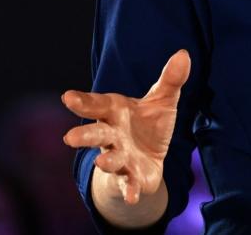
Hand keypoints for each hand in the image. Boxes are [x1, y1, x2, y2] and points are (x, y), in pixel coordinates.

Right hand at [61, 49, 190, 204]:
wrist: (150, 158)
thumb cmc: (149, 124)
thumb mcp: (162, 100)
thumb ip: (170, 80)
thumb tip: (184, 54)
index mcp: (115, 112)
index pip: (97, 105)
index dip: (82, 102)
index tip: (67, 97)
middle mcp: (112, 136)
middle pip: (96, 135)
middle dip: (84, 136)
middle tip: (70, 138)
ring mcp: (119, 157)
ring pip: (109, 160)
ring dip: (106, 161)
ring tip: (102, 161)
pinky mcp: (130, 177)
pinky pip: (128, 184)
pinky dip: (129, 190)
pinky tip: (133, 197)